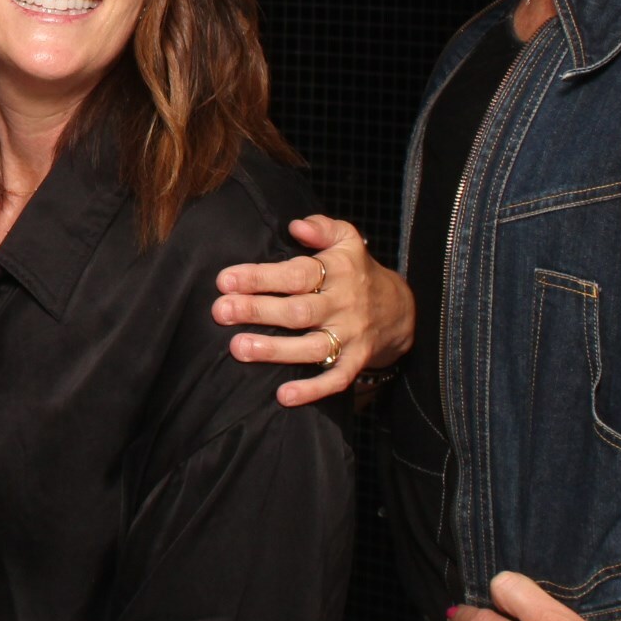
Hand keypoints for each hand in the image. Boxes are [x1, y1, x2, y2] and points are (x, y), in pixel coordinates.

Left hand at [212, 215, 414, 405]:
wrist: (400, 310)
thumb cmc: (358, 271)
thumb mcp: (346, 240)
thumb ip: (322, 228)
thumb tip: (296, 225)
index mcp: (337, 272)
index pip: (296, 273)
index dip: (261, 277)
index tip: (225, 280)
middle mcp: (343, 305)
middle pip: (298, 311)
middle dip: (257, 311)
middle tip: (221, 312)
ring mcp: (350, 336)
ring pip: (312, 347)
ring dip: (275, 350)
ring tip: (238, 348)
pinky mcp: (356, 361)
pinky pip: (336, 379)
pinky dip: (312, 389)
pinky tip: (283, 396)